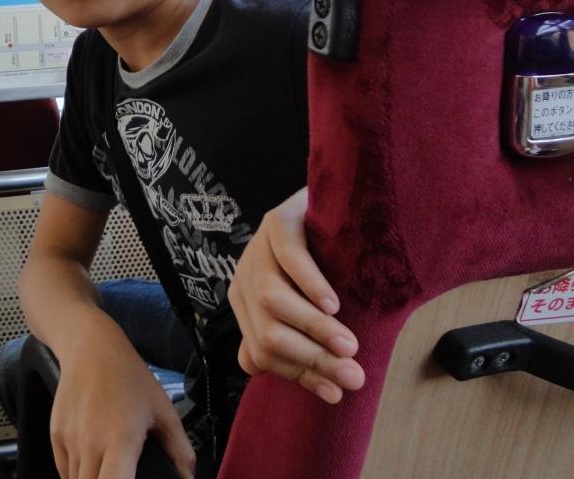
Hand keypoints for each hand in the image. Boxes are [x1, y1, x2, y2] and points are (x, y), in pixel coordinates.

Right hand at [50, 335, 194, 478]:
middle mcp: (91, 444)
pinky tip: (92, 466)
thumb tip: (189, 476)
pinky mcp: (56, 435)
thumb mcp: (163, 410)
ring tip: (108, 470)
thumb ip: (180, 448)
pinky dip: (76, 475)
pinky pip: (63, 471)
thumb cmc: (129, 377)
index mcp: (121, 441)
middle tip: (122, 475)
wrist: (92, 348)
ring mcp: (70, 440)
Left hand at [228, 188, 364, 402]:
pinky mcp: (277, 222)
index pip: (260, 354)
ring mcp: (258, 248)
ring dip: (313, 328)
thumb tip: (329, 392)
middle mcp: (244, 279)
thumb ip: (308, 345)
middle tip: (353, 374)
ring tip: (348, 344)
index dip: (299, 375)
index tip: (337, 392)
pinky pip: (288, 257)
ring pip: (273, 300)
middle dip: (312, 359)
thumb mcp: (310, 310)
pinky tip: (333, 303)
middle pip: (267, 333)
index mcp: (246, 305)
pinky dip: (310, 284)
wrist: (329, 207)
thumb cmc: (322, 266)